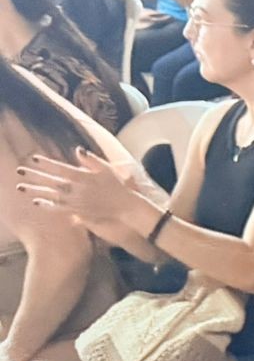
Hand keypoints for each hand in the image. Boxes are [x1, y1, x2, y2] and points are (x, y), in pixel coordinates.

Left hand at [16, 149, 143, 242]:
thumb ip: (91, 159)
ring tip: (21, 187)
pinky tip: (37, 202)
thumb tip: (77, 150)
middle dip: (34, 175)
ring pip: (51, 195)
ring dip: (35, 190)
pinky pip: (59, 208)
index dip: (46, 163)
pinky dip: (47, 205)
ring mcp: (76, 201)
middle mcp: (77, 189)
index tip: (33, 158)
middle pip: (51, 181)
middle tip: (19, 171)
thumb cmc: (117, 186)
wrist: (125, 207)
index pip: (60, 168)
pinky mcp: (77, 211)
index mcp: (83, 177)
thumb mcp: (107, 169)